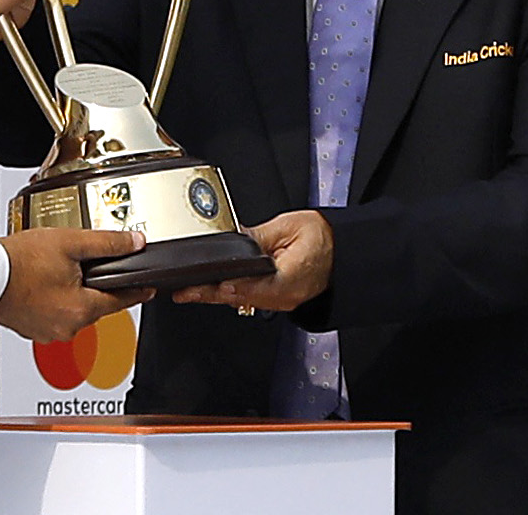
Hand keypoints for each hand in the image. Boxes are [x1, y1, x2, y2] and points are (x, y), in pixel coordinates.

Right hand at [0, 227, 154, 342]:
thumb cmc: (20, 261)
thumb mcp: (71, 242)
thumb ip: (107, 243)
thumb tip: (135, 243)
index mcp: (82, 309)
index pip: (121, 301)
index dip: (137, 290)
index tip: (148, 288)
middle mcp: (67, 327)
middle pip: (96, 304)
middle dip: (95, 284)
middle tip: (83, 262)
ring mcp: (47, 331)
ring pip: (73, 309)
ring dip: (71, 292)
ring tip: (56, 268)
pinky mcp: (31, 329)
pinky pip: (52, 314)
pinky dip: (52, 300)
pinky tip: (41, 282)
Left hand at [171, 210, 334, 312]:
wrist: (342, 251)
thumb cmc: (322, 237)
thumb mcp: (289, 226)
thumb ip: (258, 235)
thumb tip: (232, 236)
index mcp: (291, 278)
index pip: (255, 285)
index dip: (231, 286)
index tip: (212, 285)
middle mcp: (285, 296)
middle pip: (242, 297)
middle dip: (211, 294)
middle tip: (185, 291)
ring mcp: (281, 300)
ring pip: (242, 301)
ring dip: (215, 296)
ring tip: (189, 291)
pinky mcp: (277, 298)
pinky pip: (249, 298)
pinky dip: (229, 294)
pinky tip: (210, 290)